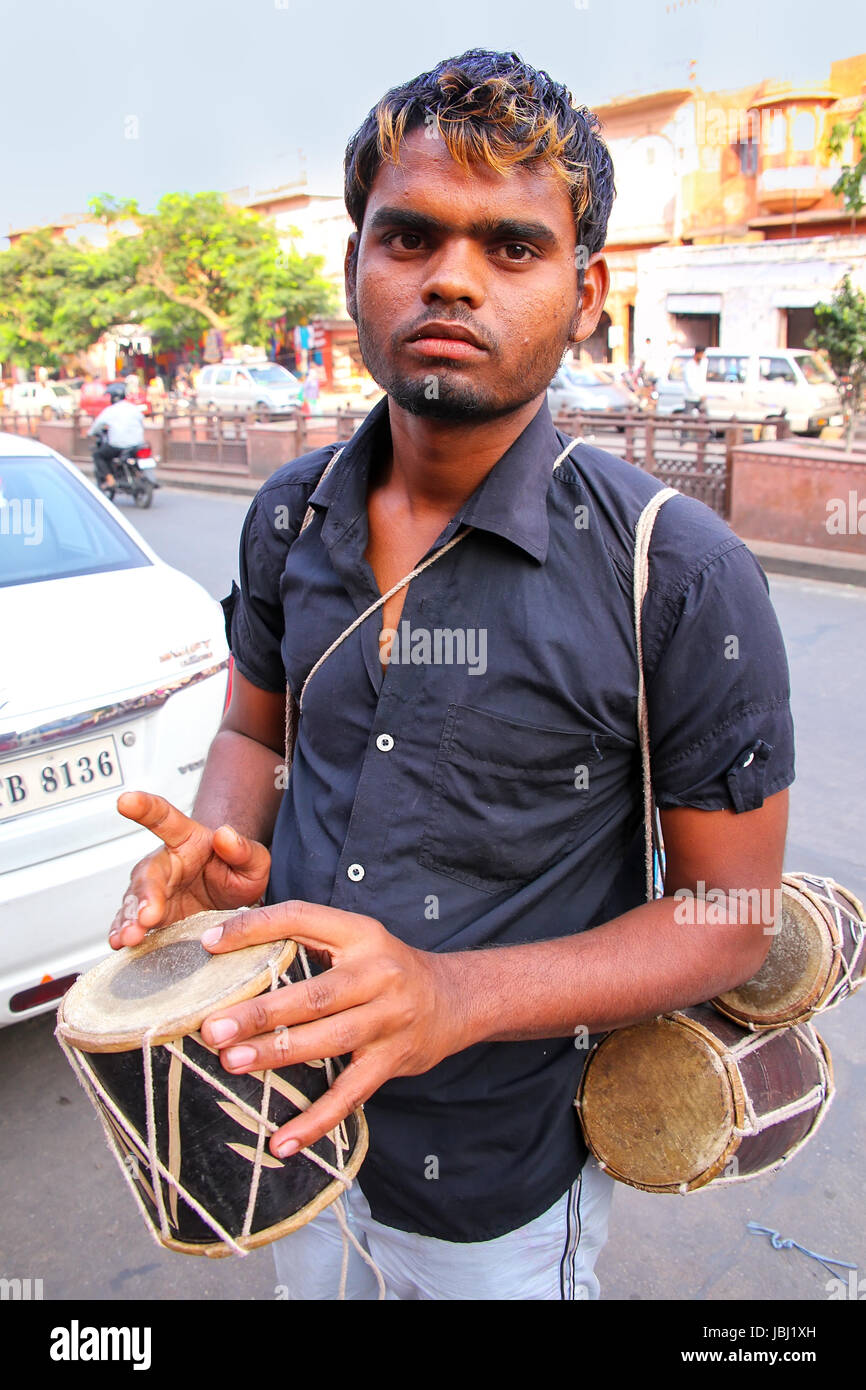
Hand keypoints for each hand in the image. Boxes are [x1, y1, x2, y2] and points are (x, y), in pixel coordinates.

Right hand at [108, 790, 270, 949]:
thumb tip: (225, 834)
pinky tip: (118, 943)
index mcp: (186, 839)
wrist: (230, 898)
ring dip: (129, 920)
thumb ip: (243, 849)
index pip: (163, 817)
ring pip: (133, 903)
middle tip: (148, 916)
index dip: (144, 807)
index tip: (125, 800)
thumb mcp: (254, 860)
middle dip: (144, 897)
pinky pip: (131, 924)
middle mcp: (163, 864)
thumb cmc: (237, 871)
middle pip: (146, 875)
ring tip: (129, 936)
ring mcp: (153, 892)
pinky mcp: (150, 918)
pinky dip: (123, 933)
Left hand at [198, 901, 464, 1157]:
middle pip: (313, 994)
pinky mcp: (392, 1061)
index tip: (210, 945)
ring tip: (232, 1063)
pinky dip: (314, 1121)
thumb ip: (307, 939)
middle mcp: (377, 973)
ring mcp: (388, 1019)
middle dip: (259, 1013)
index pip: (301, 919)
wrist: (454, 998)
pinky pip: (349, 1095)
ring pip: (327, 1040)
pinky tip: (281, 1142)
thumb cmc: (386, 967)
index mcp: (360, 933)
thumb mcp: (356, 939)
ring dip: (277, 1054)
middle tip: (213, 1028)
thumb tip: (230, 944)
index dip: (254, 929)